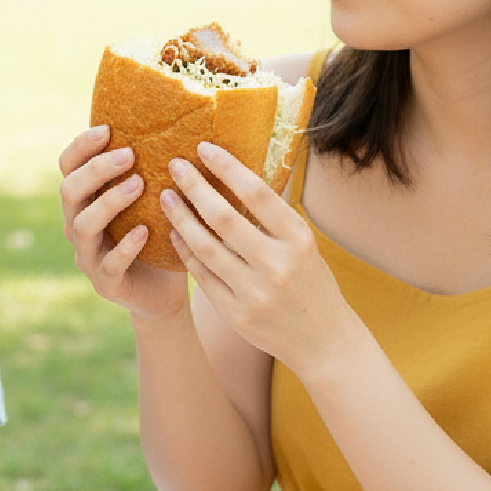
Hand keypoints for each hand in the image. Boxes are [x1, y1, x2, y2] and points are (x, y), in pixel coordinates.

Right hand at [59, 125, 190, 320]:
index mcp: (86, 200)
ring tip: (140, 185)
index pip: (68, 167)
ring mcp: (89, 256)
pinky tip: (145, 231)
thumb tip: (186, 125)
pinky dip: (126, 246)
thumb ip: (152, 170)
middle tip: (129, 155)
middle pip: (70, 191)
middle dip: (97, 170)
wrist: (165, 291)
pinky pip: (109, 263)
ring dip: (110, 201)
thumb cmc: (160, 236)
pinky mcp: (105, 283)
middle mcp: (78, 225)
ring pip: (83, 225)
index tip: (107, 129)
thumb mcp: (153, 200)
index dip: (81, 147)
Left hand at [163, 142, 349, 370]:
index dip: (227, 167)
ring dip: (181, 218)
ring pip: (205, 247)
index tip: (203, 147)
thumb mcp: (305, 245)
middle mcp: (277, 264)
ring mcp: (255, 292)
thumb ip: (275, 216)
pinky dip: (185, 252)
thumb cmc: (312, 282)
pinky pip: (202, 276)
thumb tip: (239, 172)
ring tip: (166, 197)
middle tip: (174, 165)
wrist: (324, 343)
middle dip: (194, 187)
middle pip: (223, 217)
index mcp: (298, 239)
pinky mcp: (237, 315)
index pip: (257, 193)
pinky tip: (175, 233)